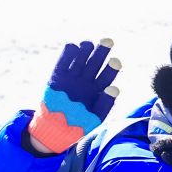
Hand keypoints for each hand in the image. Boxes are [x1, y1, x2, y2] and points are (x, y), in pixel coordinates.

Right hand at [28, 39, 121, 154]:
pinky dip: (67, 55)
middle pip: (95, 64)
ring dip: (85, 51)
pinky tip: (73, 46)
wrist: (54, 131)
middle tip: (108, 41)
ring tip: (88, 44)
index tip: (116, 61)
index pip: (107, 76)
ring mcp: (72, 79)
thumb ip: (105, 104)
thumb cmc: (78, 125)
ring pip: (80, 61)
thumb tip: (115, 88)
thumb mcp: (95, 117)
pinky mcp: (57, 78)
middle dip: (101, 52)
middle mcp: (86, 82)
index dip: (111, 69)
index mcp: (98, 90)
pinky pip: (63, 64)